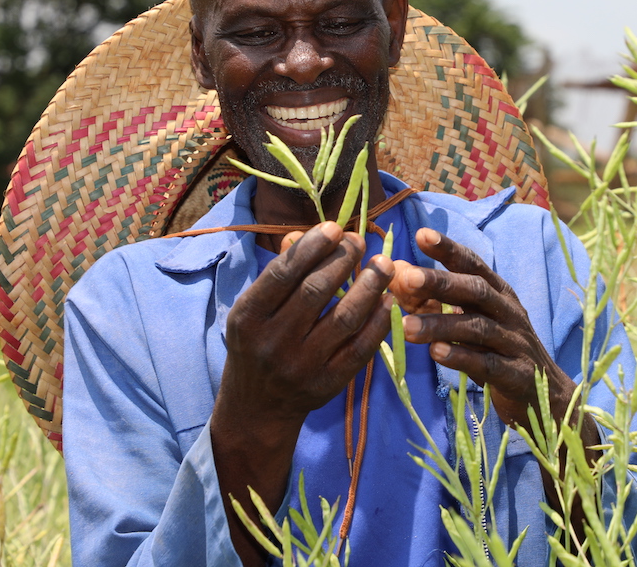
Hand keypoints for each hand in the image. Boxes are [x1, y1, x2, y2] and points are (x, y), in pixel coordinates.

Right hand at [210, 221, 392, 564]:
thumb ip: (279, 273)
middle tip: (361, 241)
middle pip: (316, 291)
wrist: (256, 408)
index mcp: (248, 317)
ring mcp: (301, 366)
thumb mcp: (254, 310)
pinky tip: (389, 302)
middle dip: (343, 260)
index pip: (284, 273)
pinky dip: (378, 323)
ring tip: (384, 264)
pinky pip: (360, 349)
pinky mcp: (327, 384)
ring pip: (344, 318)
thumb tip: (306, 234)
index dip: (313, 247)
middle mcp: (272, 341)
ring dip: (369, 287)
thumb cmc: (257, 344)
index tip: (335, 227)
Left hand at [389, 227, 599, 544]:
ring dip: (441, 324)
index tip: (421, 235)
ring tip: (406, 326)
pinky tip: (435, 354)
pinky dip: (461, 357)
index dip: (449, 249)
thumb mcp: (475, 320)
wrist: (546, 398)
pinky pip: (487, 364)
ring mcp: (515, 343)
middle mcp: (509, 313)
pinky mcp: (517, 375)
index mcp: (499, 294)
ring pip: (477, 328)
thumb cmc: (500, 351)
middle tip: (407, 277)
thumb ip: (441, 301)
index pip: (473, 265)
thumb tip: (399, 274)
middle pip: (476, 291)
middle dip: (441, 282)